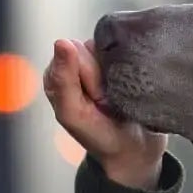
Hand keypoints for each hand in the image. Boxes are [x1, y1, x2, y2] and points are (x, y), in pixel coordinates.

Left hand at [43, 37, 167, 188]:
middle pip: (93, 47)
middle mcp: (77, 64)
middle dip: (103, 74)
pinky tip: (131, 88)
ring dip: (120, 71)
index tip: (94, 100)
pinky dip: (133, 67)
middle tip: (107, 101)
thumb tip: (61, 42)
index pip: (74, 51)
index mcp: (58, 73)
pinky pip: (129, 50)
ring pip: (113, 46)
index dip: (88, 74)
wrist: (134, 151)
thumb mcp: (74, 113)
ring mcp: (100, 63)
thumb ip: (63, 80)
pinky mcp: (122, 63)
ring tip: (119, 96)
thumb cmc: (101, 137)